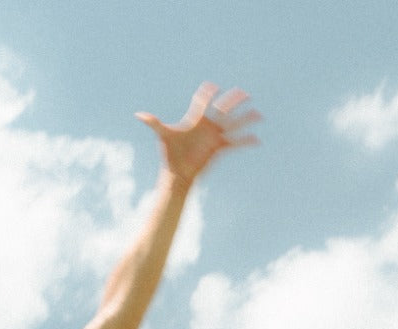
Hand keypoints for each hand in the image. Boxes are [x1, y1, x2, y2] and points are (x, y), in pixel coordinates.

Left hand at [137, 83, 259, 186]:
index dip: (208, 93)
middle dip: (234, 101)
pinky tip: (257, 140)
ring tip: (259, 114)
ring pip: (233, 125)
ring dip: (246, 119)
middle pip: (223, 109)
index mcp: (196, 119)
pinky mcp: (219, 149)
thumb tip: (139, 115)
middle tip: (245, 92)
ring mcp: (215, 137)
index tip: (212, 86)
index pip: (203, 102)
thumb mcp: (164, 136)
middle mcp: (208, 126)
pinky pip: (235, 144)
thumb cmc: (170, 154)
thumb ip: (154, 123)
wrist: (177, 173)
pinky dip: (246, 142)